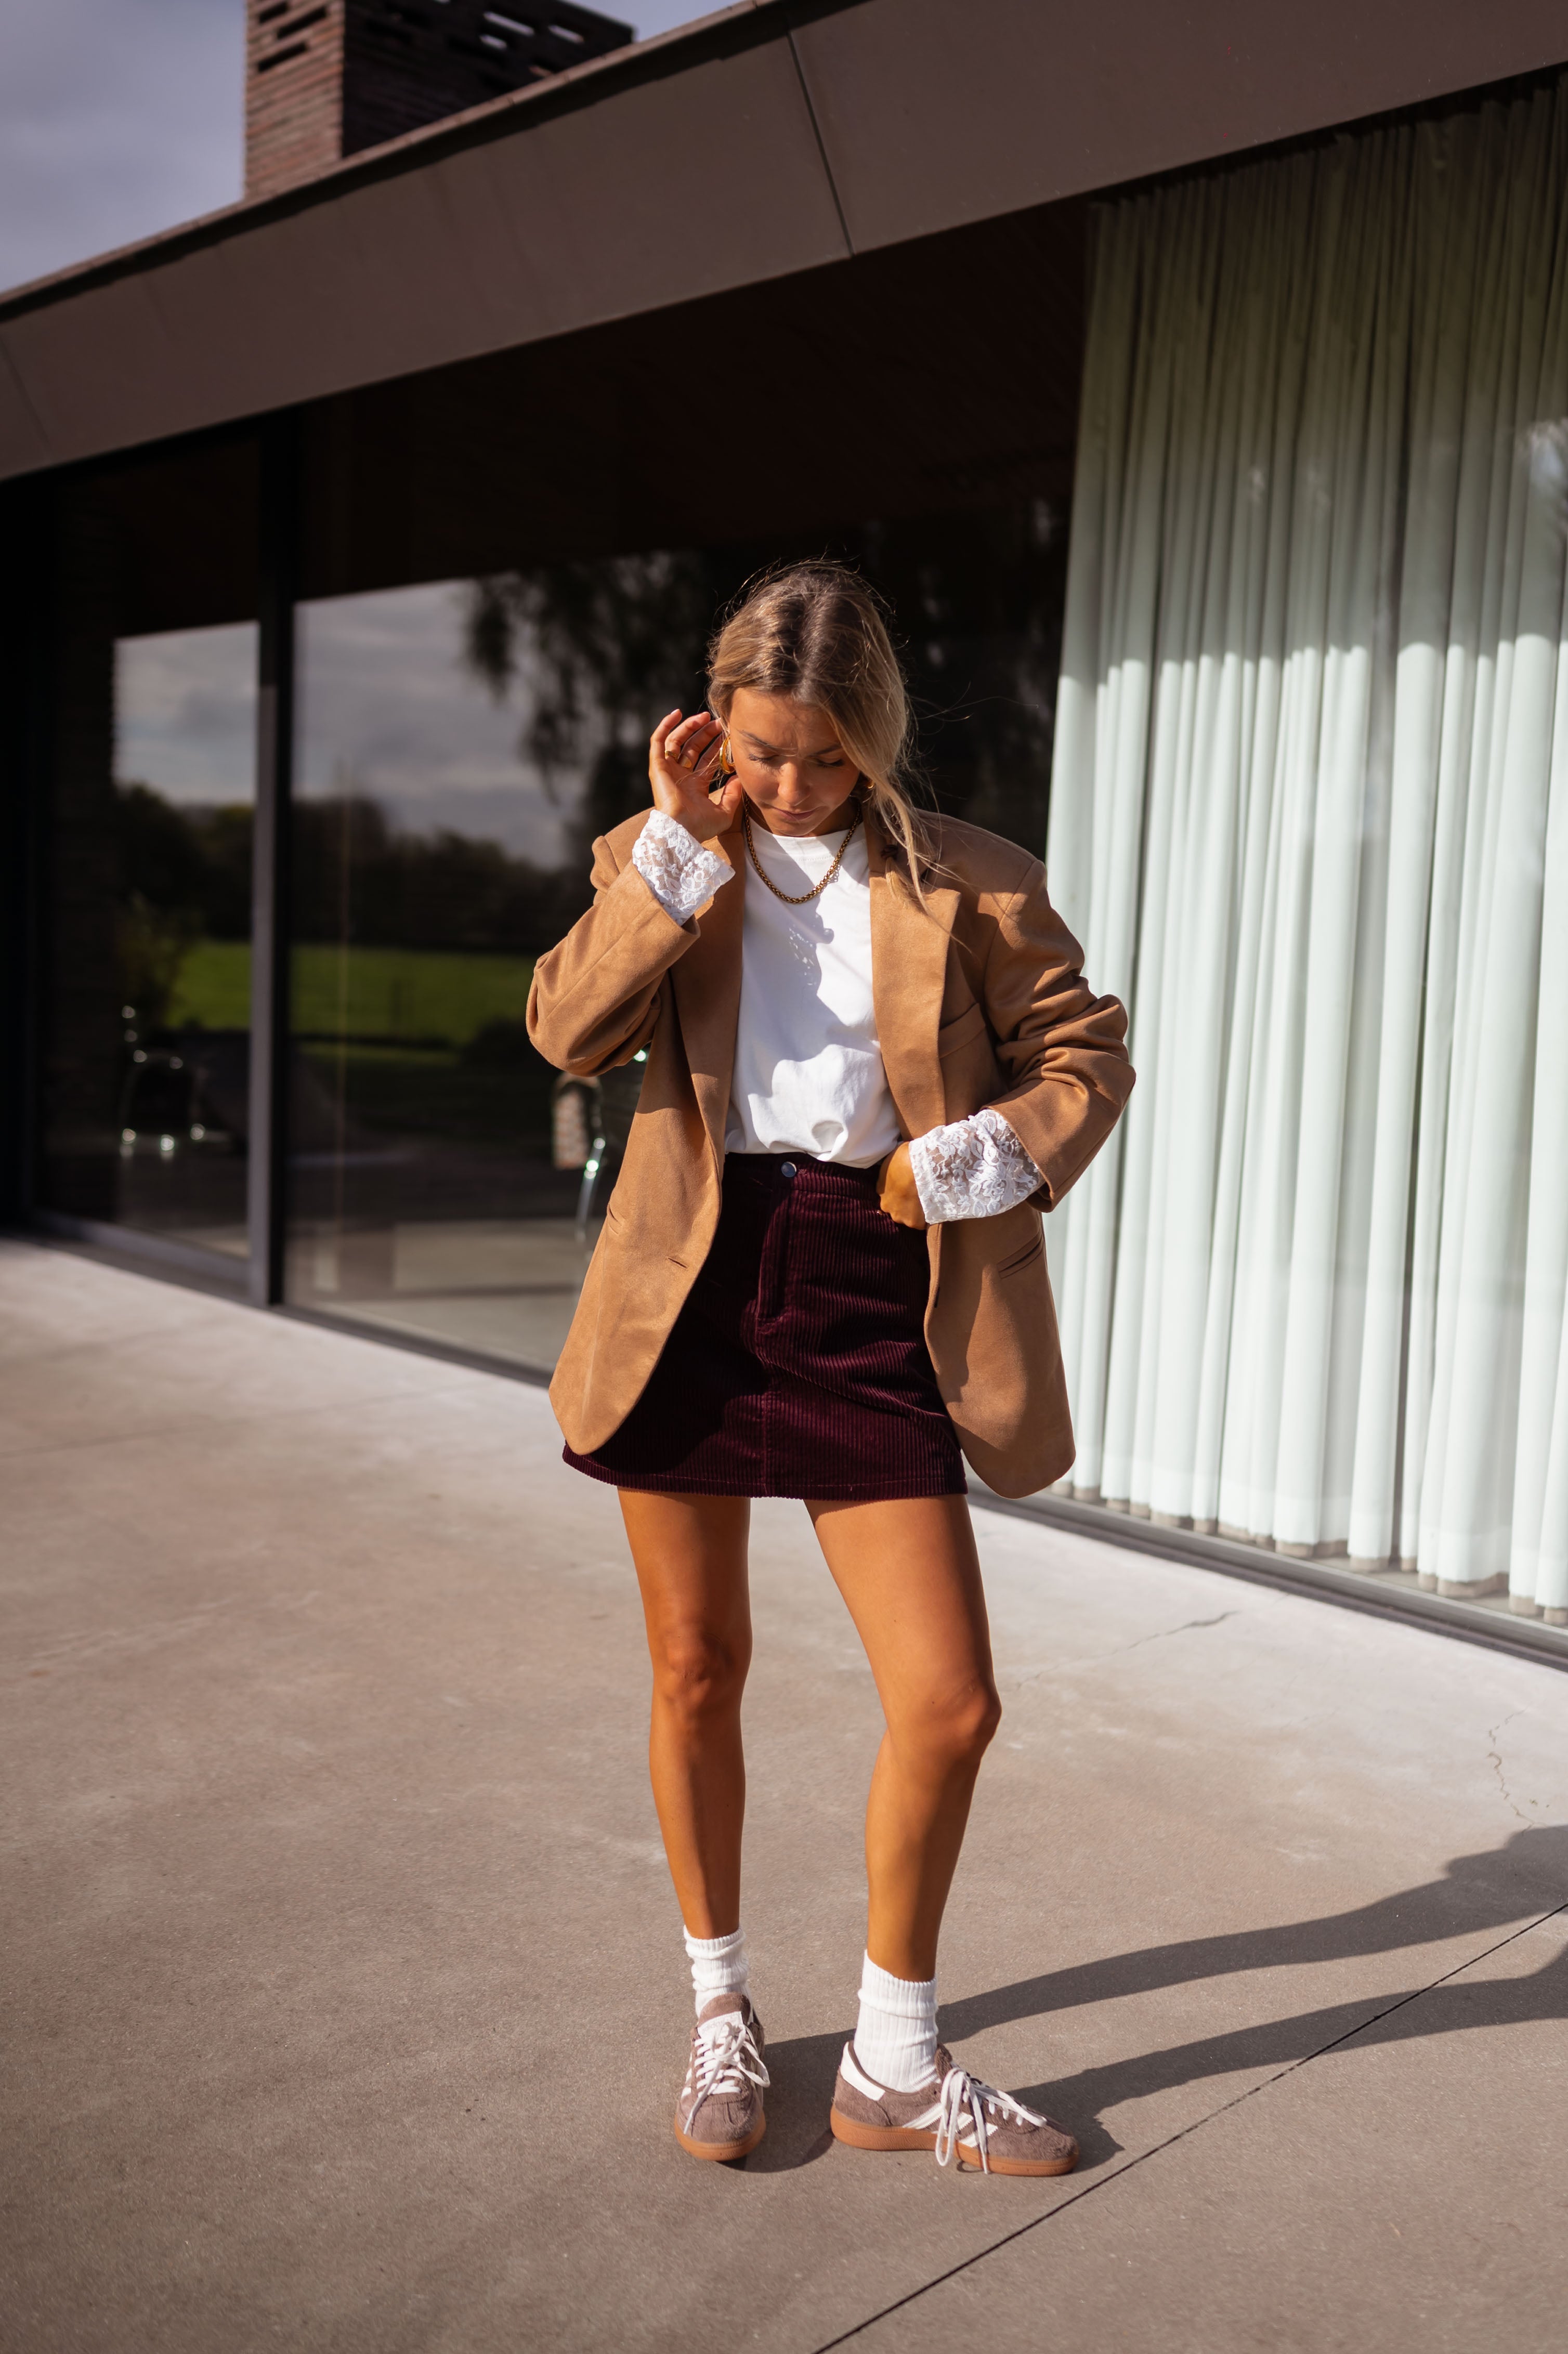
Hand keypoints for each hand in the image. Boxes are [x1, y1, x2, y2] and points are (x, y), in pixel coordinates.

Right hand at [649, 709, 742, 841]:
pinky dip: (665, 726)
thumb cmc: (700, 827)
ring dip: (689, 727)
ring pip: (677, 741)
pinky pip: (658, 741)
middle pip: (693, 748)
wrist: (680, 830)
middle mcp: (680, 776)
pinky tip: (676, 713)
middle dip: (706, 734)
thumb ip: (733, 795)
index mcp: (694, 786)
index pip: (706, 760)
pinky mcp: (657, 766)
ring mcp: (668, 770)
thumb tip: (740, 777)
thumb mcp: (724, 813)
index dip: (717, 746)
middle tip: (719, 722)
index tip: (728, 734)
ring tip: (704, 717)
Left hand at [876, 1142, 927, 1229]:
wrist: (923, 1168)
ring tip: (929, 1201)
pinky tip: (935, 1207)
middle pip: (897, 1209)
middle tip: (919, 1195)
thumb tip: (893, 1172)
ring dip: (917, 1212)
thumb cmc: (906, 1159)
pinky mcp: (916, 1223)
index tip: (908, 1188)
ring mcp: (902, 1217)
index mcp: (881, 1192)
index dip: (899, 1193)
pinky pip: (923, 1222)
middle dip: (906, 1204)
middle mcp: (889, 1208)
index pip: (888, 1196)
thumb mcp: (891, 1161)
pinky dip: (928, 1217)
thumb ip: (889, 1172)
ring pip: (909, 1217)